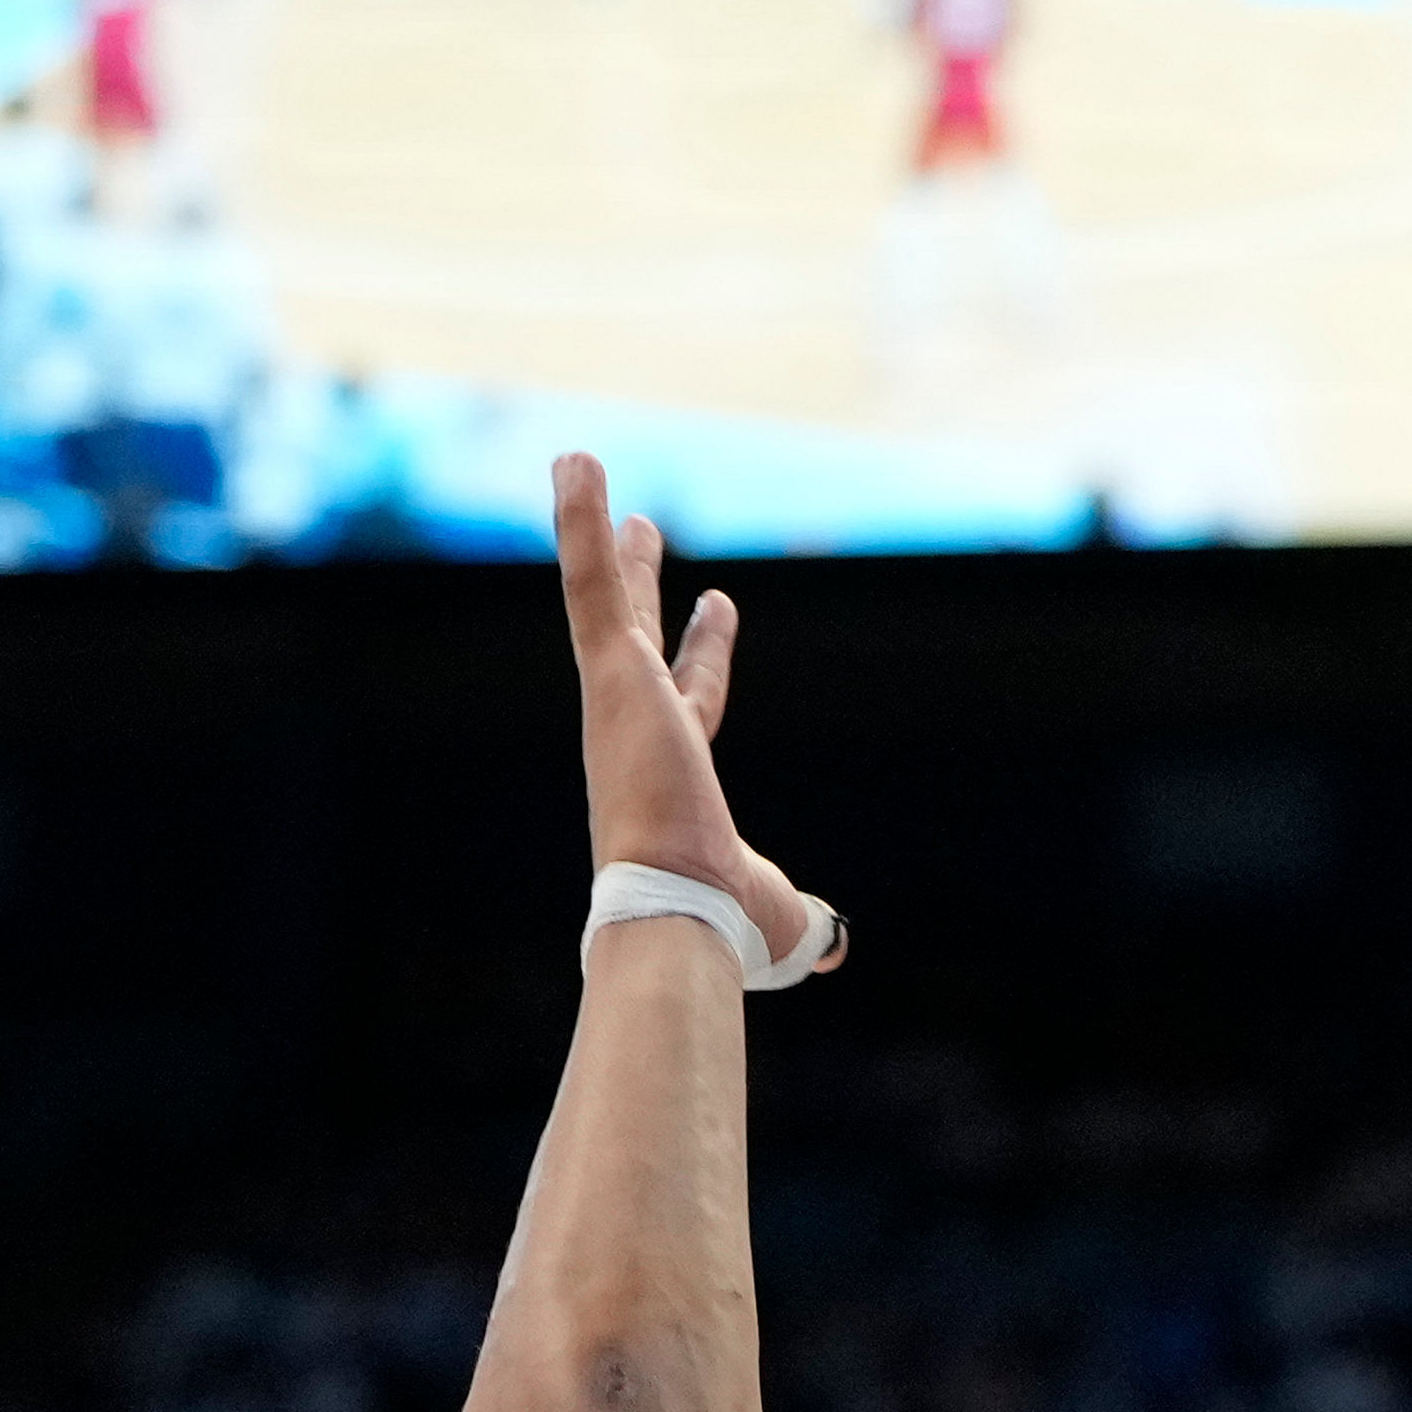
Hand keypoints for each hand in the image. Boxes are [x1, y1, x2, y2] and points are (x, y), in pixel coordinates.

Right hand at [550, 449, 836, 978]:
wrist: (678, 913)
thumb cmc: (721, 929)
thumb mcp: (780, 917)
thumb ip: (807, 923)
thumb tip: (835, 951)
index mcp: (675, 774)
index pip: (695, 697)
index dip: (706, 654)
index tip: (718, 607)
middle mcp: (637, 731)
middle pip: (639, 637)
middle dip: (640, 582)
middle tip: (641, 525)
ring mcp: (619, 699)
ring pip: (601, 598)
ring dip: (594, 532)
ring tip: (581, 463)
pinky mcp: (612, 675)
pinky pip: (591, 584)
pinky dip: (581, 522)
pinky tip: (576, 459)